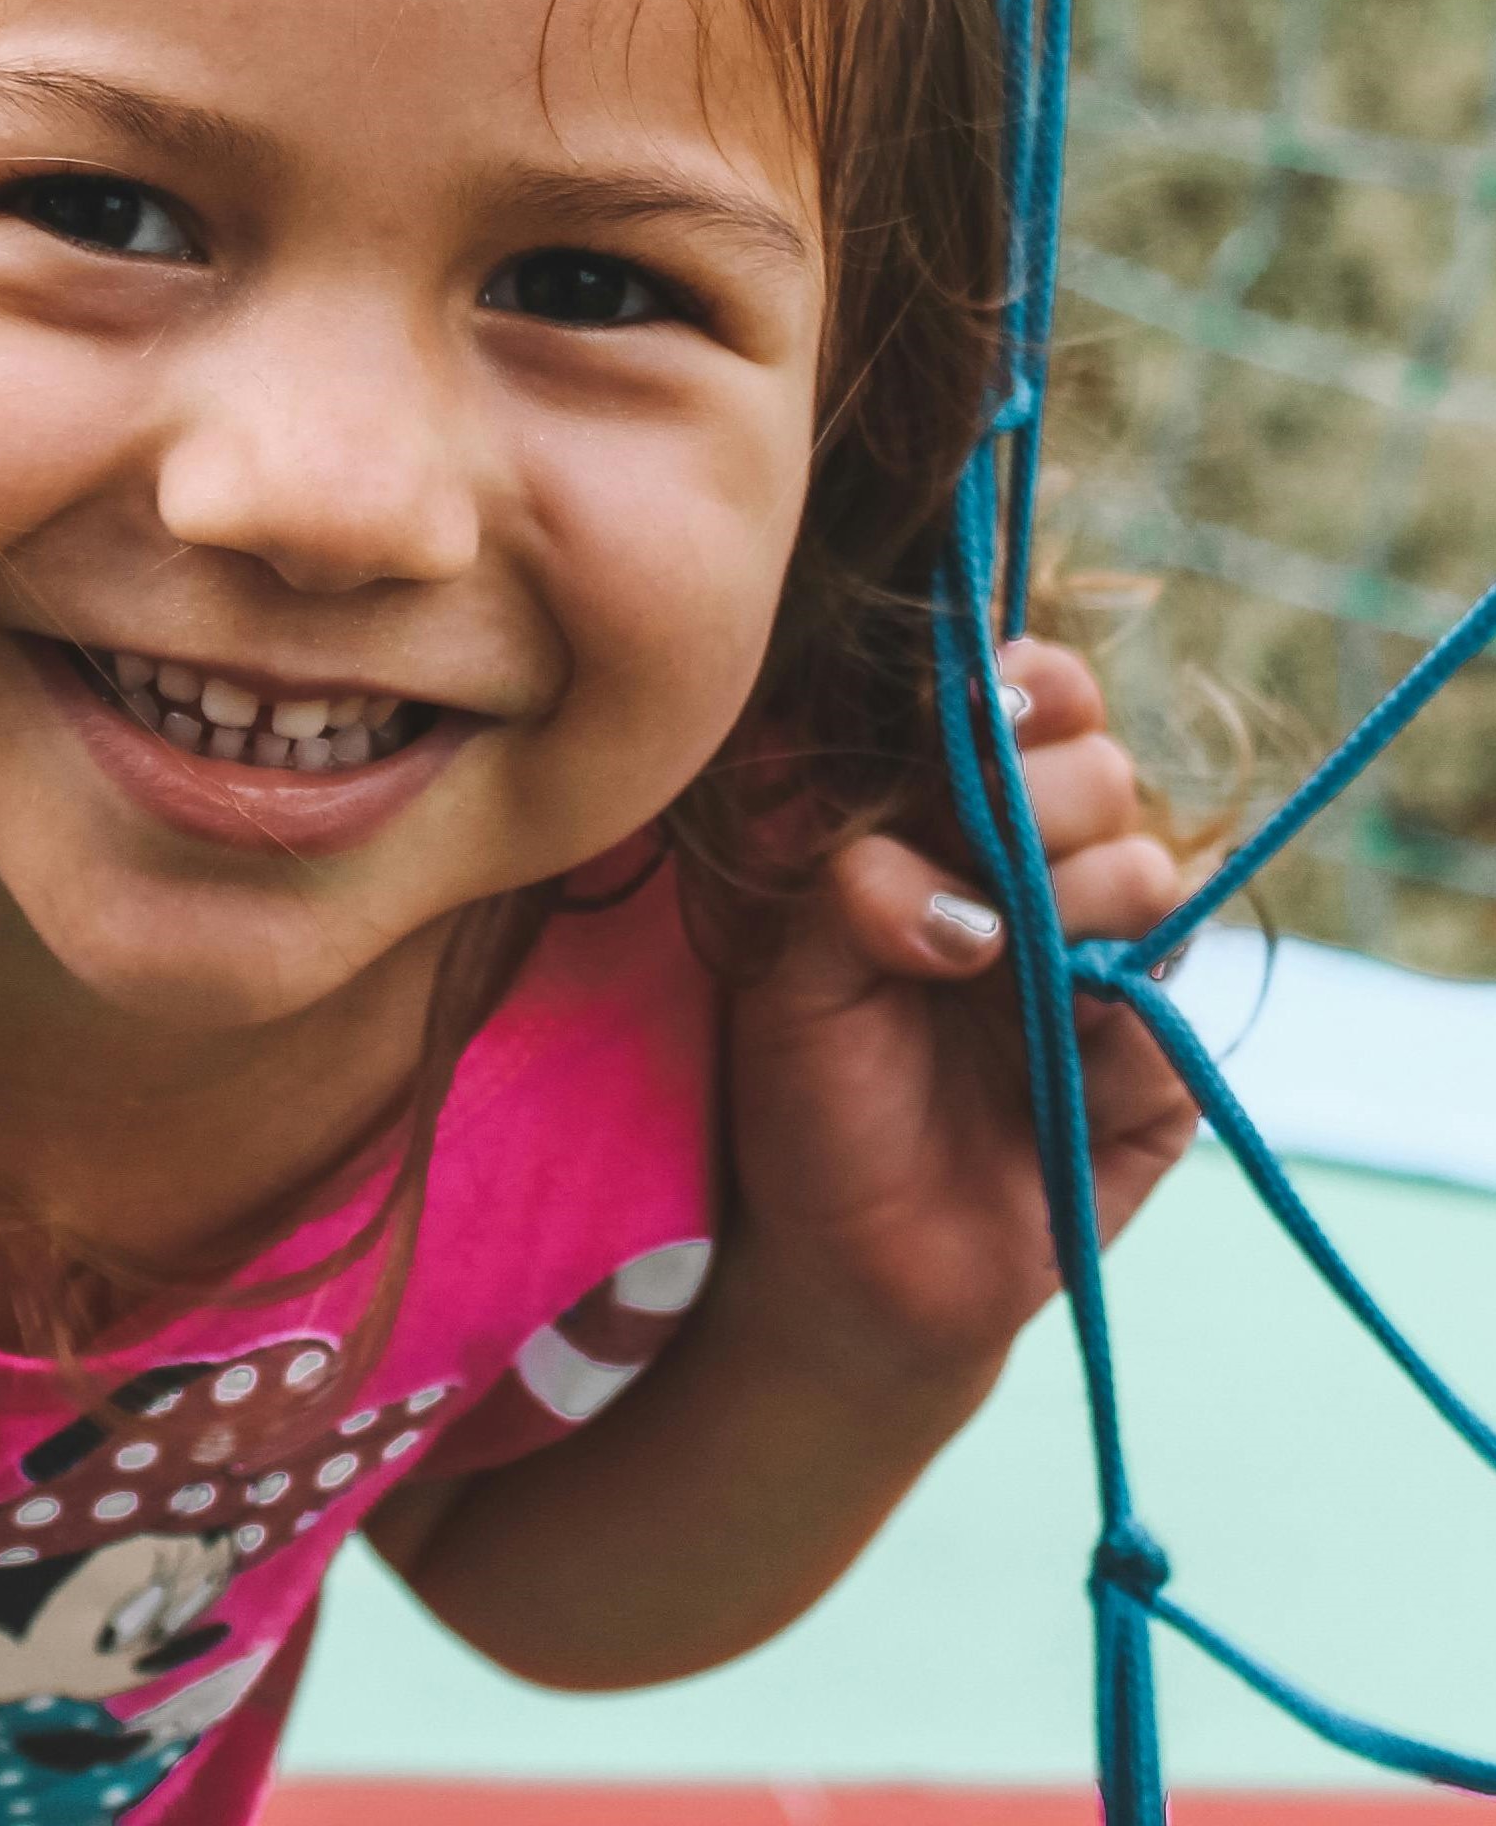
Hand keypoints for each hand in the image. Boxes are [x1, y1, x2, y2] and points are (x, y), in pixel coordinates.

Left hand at [717, 637, 1195, 1406]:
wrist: (848, 1265)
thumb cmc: (805, 1094)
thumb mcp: (788, 974)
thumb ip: (848, 889)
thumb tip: (946, 888)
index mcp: (950, 824)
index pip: (1028, 703)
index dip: (1027, 689)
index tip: (984, 714)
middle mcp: (1040, 877)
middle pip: (1100, 769)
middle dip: (1041, 799)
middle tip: (980, 861)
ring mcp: (1107, 966)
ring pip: (1150, 872)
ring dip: (1071, 901)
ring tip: (990, 967)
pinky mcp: (1154, 1068)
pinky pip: (1166, 1014)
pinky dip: (1105, 1032)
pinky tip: (1049, 1069)